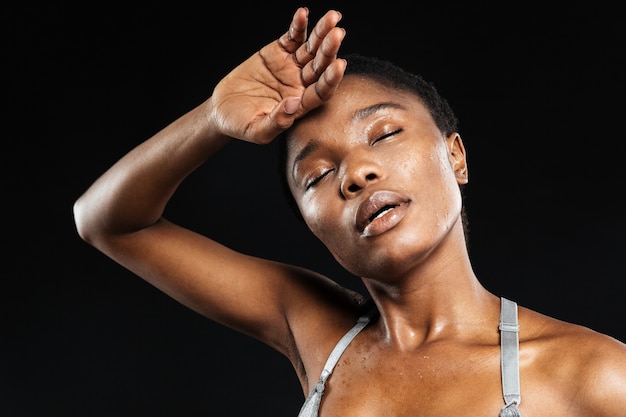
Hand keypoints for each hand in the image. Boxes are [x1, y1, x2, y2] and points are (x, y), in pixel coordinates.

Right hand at [210, 7, 346, 143]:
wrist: (223, 109)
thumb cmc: (242, 125)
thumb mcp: (257, 131)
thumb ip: (276, 122)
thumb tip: (294, 106)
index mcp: (301, 105)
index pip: (321, 92)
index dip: (331, 79)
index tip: (339, 65)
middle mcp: (301, 85)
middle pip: (320, 66)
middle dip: (329, 50)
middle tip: (338, 34)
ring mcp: (291, 67)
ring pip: (311, 49)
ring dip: (321, 33)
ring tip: (332, 17)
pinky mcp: (279, 53)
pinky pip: (292, 37)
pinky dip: (298, 26)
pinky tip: (303, 14)